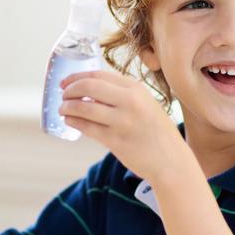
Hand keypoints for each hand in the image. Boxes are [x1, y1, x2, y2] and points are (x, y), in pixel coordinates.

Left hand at [59, 70, 190, 184]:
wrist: (171, 160)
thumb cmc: (155, 131)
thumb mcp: (144, 103)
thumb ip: (122, 94)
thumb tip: (88, 87)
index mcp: (136, 88)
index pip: (98, 75)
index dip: (76, 77)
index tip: (65, 82)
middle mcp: (130, 101)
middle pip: (88, 87)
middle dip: (70, 90)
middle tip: (63, 96)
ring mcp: (122, 121)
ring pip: (83, 108)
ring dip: (67, 107)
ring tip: (63, 110)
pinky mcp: (115, 141)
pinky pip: (86, 127)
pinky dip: (73, 121)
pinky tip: (70, 121)